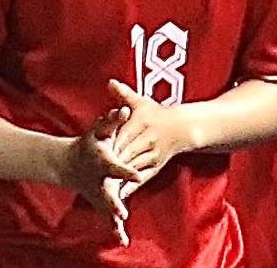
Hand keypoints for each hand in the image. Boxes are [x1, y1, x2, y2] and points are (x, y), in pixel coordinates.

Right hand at [55, 107, 138, 245]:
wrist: (68, 163)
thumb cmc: (90, 144)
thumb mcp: (99, 131)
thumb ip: (113, 121)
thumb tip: (125, 108)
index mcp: (100, 161)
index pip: (113, 166)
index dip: (125, 171)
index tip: (136, 177)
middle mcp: (98, 179)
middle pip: (106, 193)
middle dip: (114, 203)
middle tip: (123, 213)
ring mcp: (97, 192)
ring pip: (106, 207)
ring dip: (113, 218)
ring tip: (121, 229)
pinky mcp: (98, 201)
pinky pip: (106, 216)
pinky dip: (114, 228)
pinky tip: (122, 240)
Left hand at [106, 79, 195, 197]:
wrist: (182, 128)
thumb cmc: (157, 113)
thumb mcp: (141, 102)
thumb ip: (123, 94)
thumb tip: (110, 82)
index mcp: (142, 123)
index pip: (123, 134)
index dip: (110, 143)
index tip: (96, 150)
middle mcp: (148, 139)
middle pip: (127, 153)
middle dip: (112, 163)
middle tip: (94, 172)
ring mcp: (153, 154)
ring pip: (134, 167)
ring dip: (120, 177)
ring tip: (103, 186)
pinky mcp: (156, 166)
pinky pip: (142, 177)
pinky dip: (130, 186)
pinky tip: (119, 194)